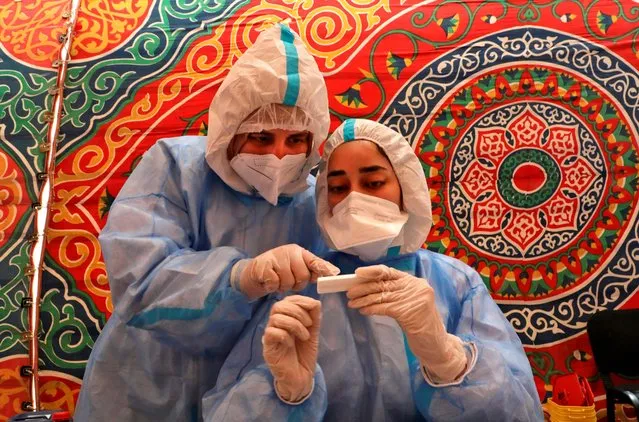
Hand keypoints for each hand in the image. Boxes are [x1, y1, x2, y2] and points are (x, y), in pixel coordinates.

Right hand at [239, 244, 338, 299]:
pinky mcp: (264, 265)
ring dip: (283, 287)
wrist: (255, 272)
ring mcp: (276, 257)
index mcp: (299, 252)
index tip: (334, 274)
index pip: (314, 260)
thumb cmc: (279, 271)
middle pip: (303, 276)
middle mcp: (289, 251)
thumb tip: (334, 272)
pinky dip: (272, 287)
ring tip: (278, 281)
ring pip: (288, 282)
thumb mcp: (297, 267)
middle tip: (288, 282)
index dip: (324, 269)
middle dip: (297, 284)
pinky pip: (275, 284)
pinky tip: (269, 282)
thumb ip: (313, 269)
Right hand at [263, 295, 320, 401]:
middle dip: (297, 312)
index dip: (300, 300)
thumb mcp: (313, 333)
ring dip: (294, 324)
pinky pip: (271, 333)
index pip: (287, 301)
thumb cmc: (304, 354)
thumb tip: (315, 302)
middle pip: (278, 306)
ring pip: (275, 318)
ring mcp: (270, 336)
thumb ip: (314, 317)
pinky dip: (285, 335)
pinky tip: (291, 344)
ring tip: (304, 336)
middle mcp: (276, 325)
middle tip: (309, 324)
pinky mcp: (267, 348)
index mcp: (286, 319)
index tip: (313, 308)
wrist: (301, 377)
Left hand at [347, 265, 466, 383]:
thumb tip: (368, 288)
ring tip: (352, 302)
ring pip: (382, 296)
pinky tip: (363, 311)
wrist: (436, 345)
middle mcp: (416, 287)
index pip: (390, 272)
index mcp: (416, 283)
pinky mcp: (408, 312)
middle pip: (384, 284)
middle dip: (364, 288)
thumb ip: (395, 294)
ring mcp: (413, 299)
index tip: (358, 273)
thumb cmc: (420, 325)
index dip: (373, 271)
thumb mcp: (409, 304)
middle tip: (349, 292)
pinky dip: (371, 309)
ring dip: (364, 300)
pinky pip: (384, 308)